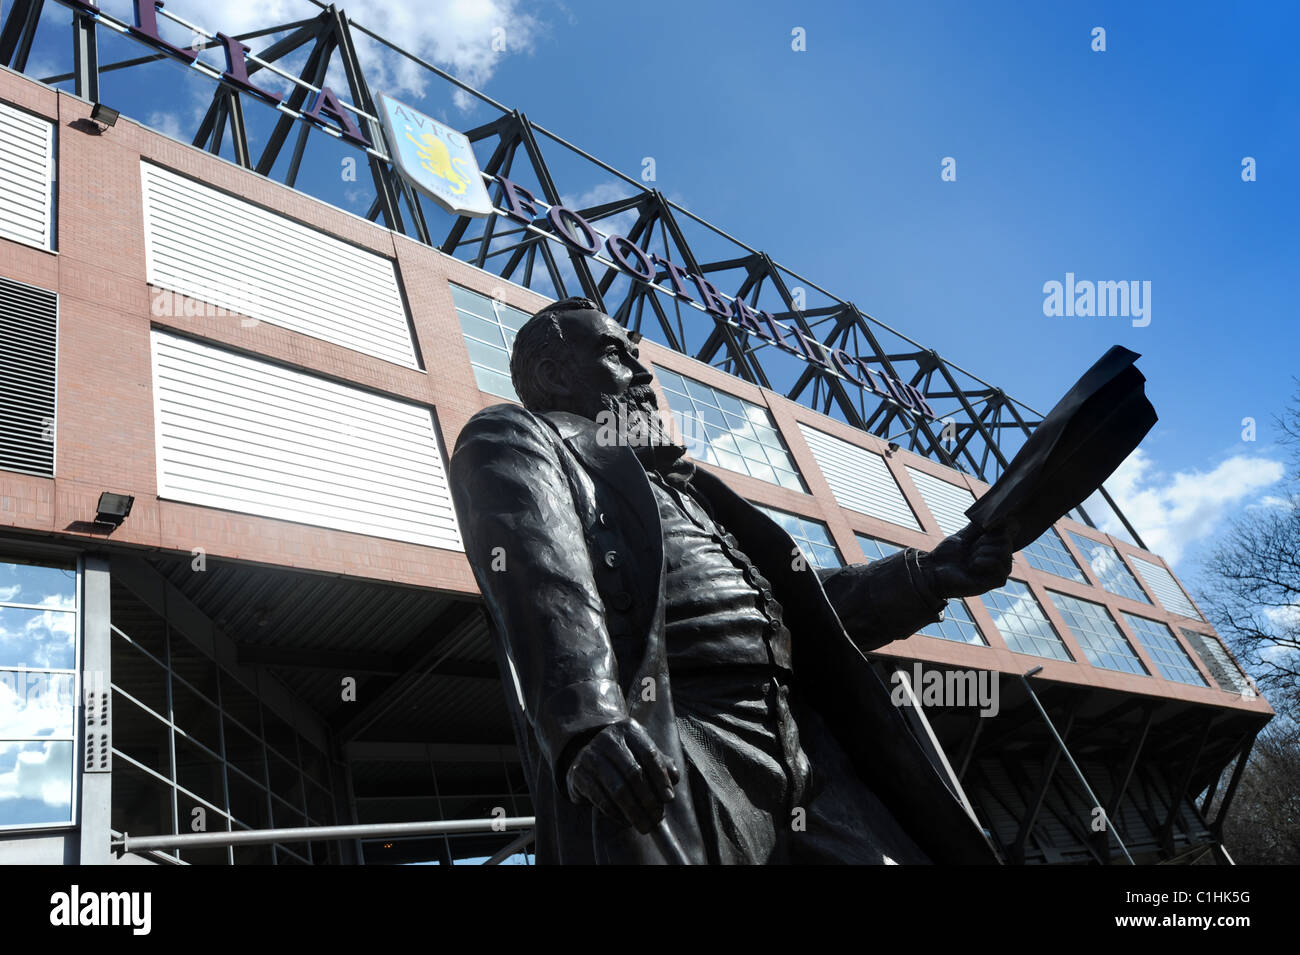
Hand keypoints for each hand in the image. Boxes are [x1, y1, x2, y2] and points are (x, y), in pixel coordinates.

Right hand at [564, 718, 679, 833]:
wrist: (588, 757)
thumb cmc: (624, 757)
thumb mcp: (643, 753)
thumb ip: (661, 764)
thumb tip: (674, 779)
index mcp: (628, 729)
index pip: (649, 754)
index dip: (661, 778)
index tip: (669, 798)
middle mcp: (608, 738)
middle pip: (633, 773)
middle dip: (649, 800)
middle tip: (657, 818)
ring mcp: (591, 755)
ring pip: (618, 789)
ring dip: (634, 812)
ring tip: (645, 825)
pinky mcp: (579, 774)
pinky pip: (602, 800)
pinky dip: (617, 814)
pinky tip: (627, 821)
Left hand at [923, 521, 1014, 597]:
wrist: (932, 570)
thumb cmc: (946, 555)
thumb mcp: (964, 535)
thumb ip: (980, 526)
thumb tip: (997, 514)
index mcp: (992, 547)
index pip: (1007, 533)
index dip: (997, 528)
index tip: (983, 529)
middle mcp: (998, 559)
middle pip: (1007, 541)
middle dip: (985, 540)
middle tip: (970, 549)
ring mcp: (997, 571)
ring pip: (1005, 553)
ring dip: (982, 551)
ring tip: (969, 559)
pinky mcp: (994, 583)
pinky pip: (1001, 568)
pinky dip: (985, 562)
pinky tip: (972, 565)